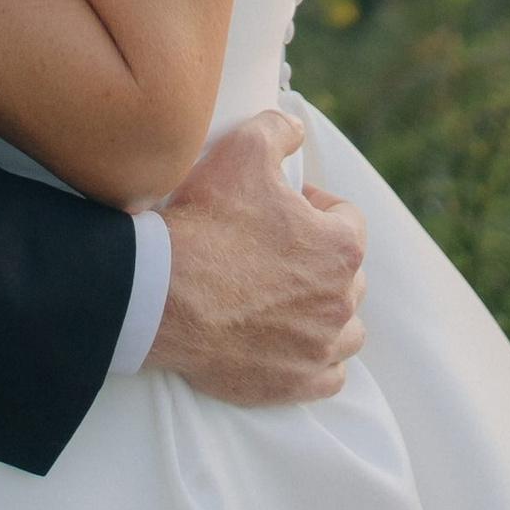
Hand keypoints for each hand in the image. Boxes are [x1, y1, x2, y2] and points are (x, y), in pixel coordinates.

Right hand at [146, 110, 366, 403]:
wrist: (161, 295)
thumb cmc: (204, 224)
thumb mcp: (241, 152)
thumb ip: (278, 129)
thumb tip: (295, 127)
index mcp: (339, 246)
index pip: (345, 218)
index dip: (314, 206)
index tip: (282, 208)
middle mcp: (340, 300)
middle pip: (348, 274)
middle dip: (320, 258)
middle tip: (276, 250)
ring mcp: (319, 346)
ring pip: (347, 328)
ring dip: (328, 311)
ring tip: (289, 298)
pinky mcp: (295, 382)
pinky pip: (330, 374)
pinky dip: (317, 359)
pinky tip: (291, 342)